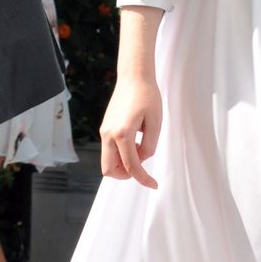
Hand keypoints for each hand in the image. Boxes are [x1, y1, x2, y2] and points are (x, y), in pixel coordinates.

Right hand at [99, 73, 161, 188]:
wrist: (133, 76)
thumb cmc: (147, 96)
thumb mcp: (155, 122)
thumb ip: (149, 145)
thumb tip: (142, 158)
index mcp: (122, 134)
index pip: (131, 166)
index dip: (143, 179)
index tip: (154, 185)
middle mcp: (109, 134)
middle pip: (109, 170)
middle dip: (126, 175)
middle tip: (142, 168)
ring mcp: (104, 131)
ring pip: (107, 161)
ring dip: (123, 163)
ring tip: (141, 147)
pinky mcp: (105, 127)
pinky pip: (110, 150)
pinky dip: (121, 154)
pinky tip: (135, 141)